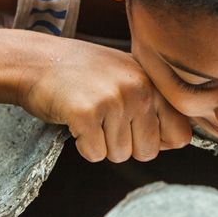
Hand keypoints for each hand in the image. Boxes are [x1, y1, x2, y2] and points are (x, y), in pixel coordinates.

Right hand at [17, 39, 191, 162]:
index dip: (159, 142)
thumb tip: (180, 141)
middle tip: (105, 120)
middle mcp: (140, 90)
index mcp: (155, 83)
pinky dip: (83, 146)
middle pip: (148, 152)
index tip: (137, 130)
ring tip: (90, 114)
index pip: (181, 136)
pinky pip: (95, 154)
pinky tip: (76, 121)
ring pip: (120, 155)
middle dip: (126, 146)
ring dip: (101, 144)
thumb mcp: (130, 77)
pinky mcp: (86, 112)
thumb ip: (156, 104)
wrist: (36, 60)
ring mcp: (114, 100)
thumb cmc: (85, 73)